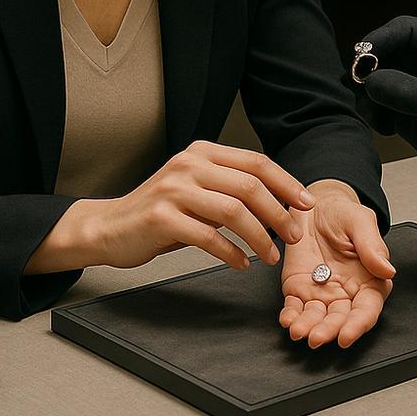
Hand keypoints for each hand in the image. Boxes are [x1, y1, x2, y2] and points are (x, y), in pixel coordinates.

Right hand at [27, 141, 315, 274]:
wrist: (110, 227)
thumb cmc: (161, 212)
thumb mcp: (196, 187)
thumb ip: (229, 187)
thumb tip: (280, 201)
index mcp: (202, 152)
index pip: (256, 162)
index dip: (286, 183)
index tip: (306, 204)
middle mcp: (189, 164)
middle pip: (249, 185)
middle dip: (279, 213)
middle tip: (293, 235)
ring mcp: (174, 189)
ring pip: (233, 211)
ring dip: (260, 237)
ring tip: (270, 256)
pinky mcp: (162, 217)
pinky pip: (208, 237)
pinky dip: (231, 253)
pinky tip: (241, 263)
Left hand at [278, 181, 393, 348]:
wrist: (315, 205)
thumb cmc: (343, 214)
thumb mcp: (361, 221)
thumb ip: (373, 246)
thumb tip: (386, 269)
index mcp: (369, 281)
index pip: (367, 309)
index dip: (357, 325)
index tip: (346, 336)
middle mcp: (346, 293)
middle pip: (340, 319)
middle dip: (328, 331)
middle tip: (317, 336)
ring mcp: (321, 293)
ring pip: (317, 318)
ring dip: (308, 327)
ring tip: (299, 330)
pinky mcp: (299, 289)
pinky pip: (295, 307)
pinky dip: (291, 316)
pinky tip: (287, 319)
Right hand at [356, 17, 416, 211]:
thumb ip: (410, 92)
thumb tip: (370, 81)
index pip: (408, 31)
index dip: (380, 40)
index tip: (361, 58)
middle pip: (389, 52)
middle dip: (369, 67)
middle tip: (355, 84)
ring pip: (381, 79)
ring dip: (368, 92)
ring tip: (370, 111)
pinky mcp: (413, 114)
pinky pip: (383, 105)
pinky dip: (374, 112)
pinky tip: (382, 127)